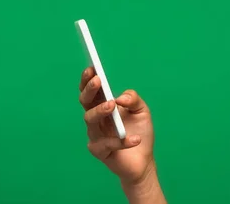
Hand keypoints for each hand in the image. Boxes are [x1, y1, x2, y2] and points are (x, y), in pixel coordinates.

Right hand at [79, 67, 155, 184]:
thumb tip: (120, 97)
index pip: (92, 91)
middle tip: (98, 81)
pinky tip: (135, 139)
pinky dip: (122, 141)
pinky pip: (107, 144)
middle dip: (90, 90)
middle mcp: (96, 119)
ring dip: (100, 110)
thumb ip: (133, 99)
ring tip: (113, 105)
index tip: (92, 68)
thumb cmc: (139, 131)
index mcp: (103, 106)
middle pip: (85, 102)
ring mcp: (95, 134)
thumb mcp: (142, 111)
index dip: (88, 79)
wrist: (144, 160)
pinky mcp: (99, 151)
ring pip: (90, 120)